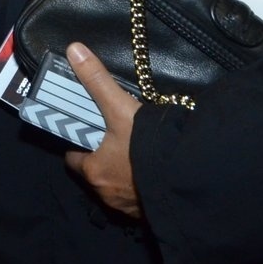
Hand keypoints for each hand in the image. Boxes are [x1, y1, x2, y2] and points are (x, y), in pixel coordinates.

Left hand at [62, 42, 143, 217]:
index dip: (78, 145)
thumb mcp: (120, 108)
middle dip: (102, 159)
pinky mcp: (149, 214)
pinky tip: (154, 172)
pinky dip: (142, 187)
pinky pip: (139, 199)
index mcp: (93, 172)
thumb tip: (73, 49)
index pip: (74, 159)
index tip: (87, 132)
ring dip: (122, 174)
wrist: (188, 179)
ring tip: (135, 154)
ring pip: (116, 187)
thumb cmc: (147, 146)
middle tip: (115, 139)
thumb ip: (97, 80)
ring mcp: (128, 207)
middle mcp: (106, 194)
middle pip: (95, 173)